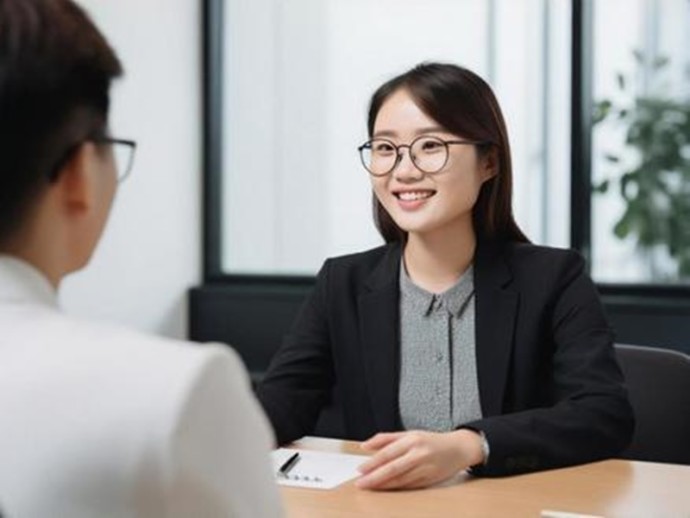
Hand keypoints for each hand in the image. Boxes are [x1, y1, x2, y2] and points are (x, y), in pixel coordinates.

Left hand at [355, 429, 483, 489]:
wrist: (458, 448)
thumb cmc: (431, 441)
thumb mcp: (409, 434)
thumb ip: (386, 439)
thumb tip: (365, 446)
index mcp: (412, 440)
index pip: (387, 453)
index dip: (372, 463)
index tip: (360, 470)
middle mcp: (419, 454)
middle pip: (392, 468)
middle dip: (374, 478)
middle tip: (361, 483)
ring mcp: (425, 468)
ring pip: (400, 480)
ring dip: (383, 485)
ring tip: (370, 487)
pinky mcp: (430, 479)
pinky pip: (409, 485)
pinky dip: (396, 488)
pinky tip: (386, 489)